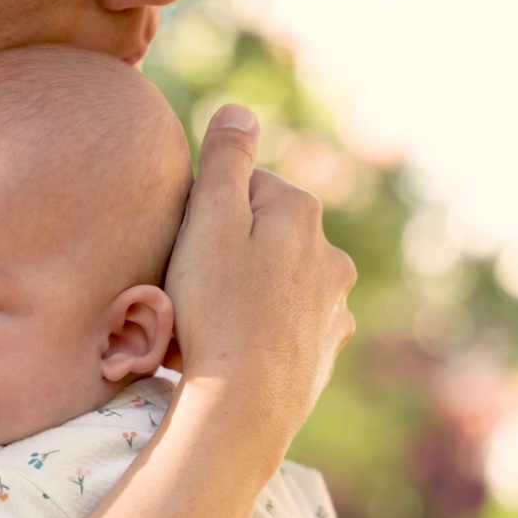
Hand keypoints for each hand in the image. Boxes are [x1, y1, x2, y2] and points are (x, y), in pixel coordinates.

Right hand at [164, 104, 355, 445]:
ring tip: (205, 329)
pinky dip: (259, 332)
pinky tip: (231, 354)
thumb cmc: (215, 310)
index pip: (243, 189)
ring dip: (244, 295)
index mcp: (301, 212)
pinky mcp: (325, 352)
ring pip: (275, 283)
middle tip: (188, 292)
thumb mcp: (208, 221)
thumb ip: (224, 161)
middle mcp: (331, 255)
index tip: (183, 250)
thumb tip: (239, 111)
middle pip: (263, 237)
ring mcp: (333, 307)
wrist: (243, 406)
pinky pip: (284, 327)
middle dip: (227, 256)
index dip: (204, 216)